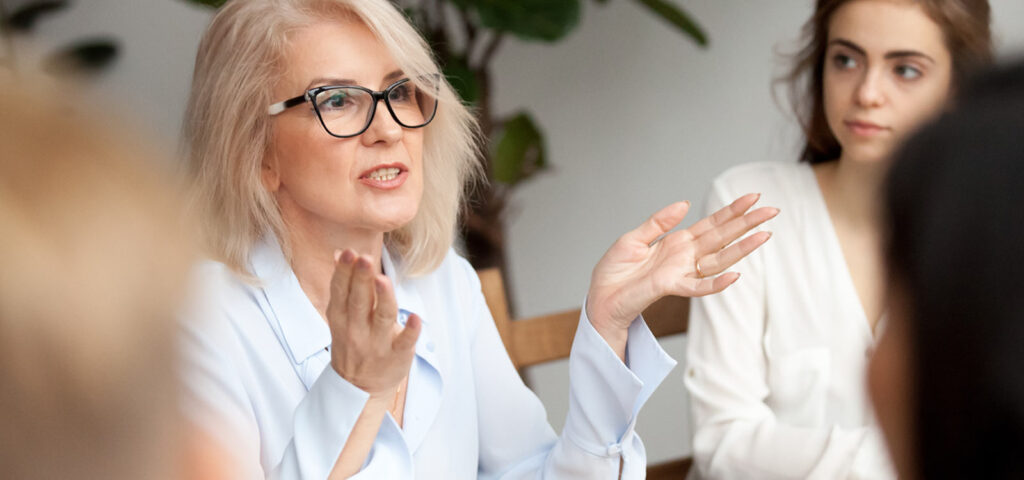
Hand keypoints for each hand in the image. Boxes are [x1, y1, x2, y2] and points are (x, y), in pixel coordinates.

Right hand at [326, 249, 419, 398]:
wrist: (359, 388)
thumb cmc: (353, 342)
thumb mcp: (341, 317)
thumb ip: (344, 285)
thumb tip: (340, 252)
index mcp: (341, 317)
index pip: (341, 291)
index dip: (344, 272)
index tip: (349, 253)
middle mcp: (357, 329)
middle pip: (359, 301)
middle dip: (360, 279)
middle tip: (364, 258)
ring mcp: (377, 344)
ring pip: (381, 318)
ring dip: (383, 299)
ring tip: (382, 280)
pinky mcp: (397, 356)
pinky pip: (404, 343)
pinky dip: (410, 331)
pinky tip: (416, 318)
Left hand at [587, 193, 777, 337]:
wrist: (600, 298)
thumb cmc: (614, 272)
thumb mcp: (633, 239)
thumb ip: (658, 222)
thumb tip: (684, 203)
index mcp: (677, 242)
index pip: (711, 224)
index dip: (732, 211)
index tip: (753, 197)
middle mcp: (685, 257)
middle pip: (722, 238)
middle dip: (747, 224)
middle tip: (772, 210)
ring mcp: (681, 273)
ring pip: (719, 260)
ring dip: (742, 249)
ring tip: (765, 235)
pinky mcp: (671, 287)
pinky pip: (698, 287)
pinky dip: (716, 283)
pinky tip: (735, 275)